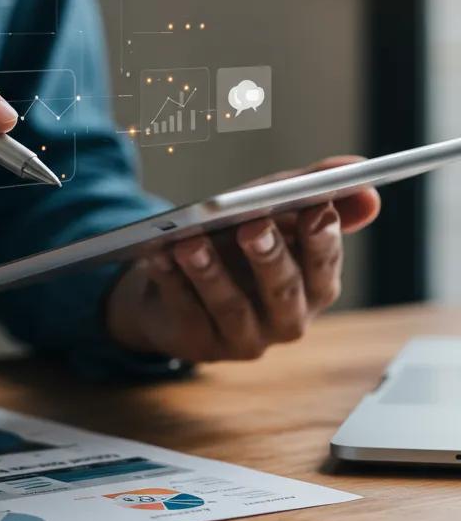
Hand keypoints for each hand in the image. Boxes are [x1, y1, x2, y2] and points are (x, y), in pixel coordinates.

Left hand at [105, 157, 380, 361]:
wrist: (176, 287)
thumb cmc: (234, 245)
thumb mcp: (272, 213)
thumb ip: (311, 191)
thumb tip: (362, 178)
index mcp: (314, 288)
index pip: (325, 266)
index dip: (323, 241)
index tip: (317, 210)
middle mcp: (286, 319)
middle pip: (282, 290)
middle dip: (269, 256)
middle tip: (252, 225)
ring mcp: (243, 337)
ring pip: (230, 306)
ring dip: (210, 272)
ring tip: (190, 243)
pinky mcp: (199, 343)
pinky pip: (184, 310)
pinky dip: (170, 281)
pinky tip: (158, 255)